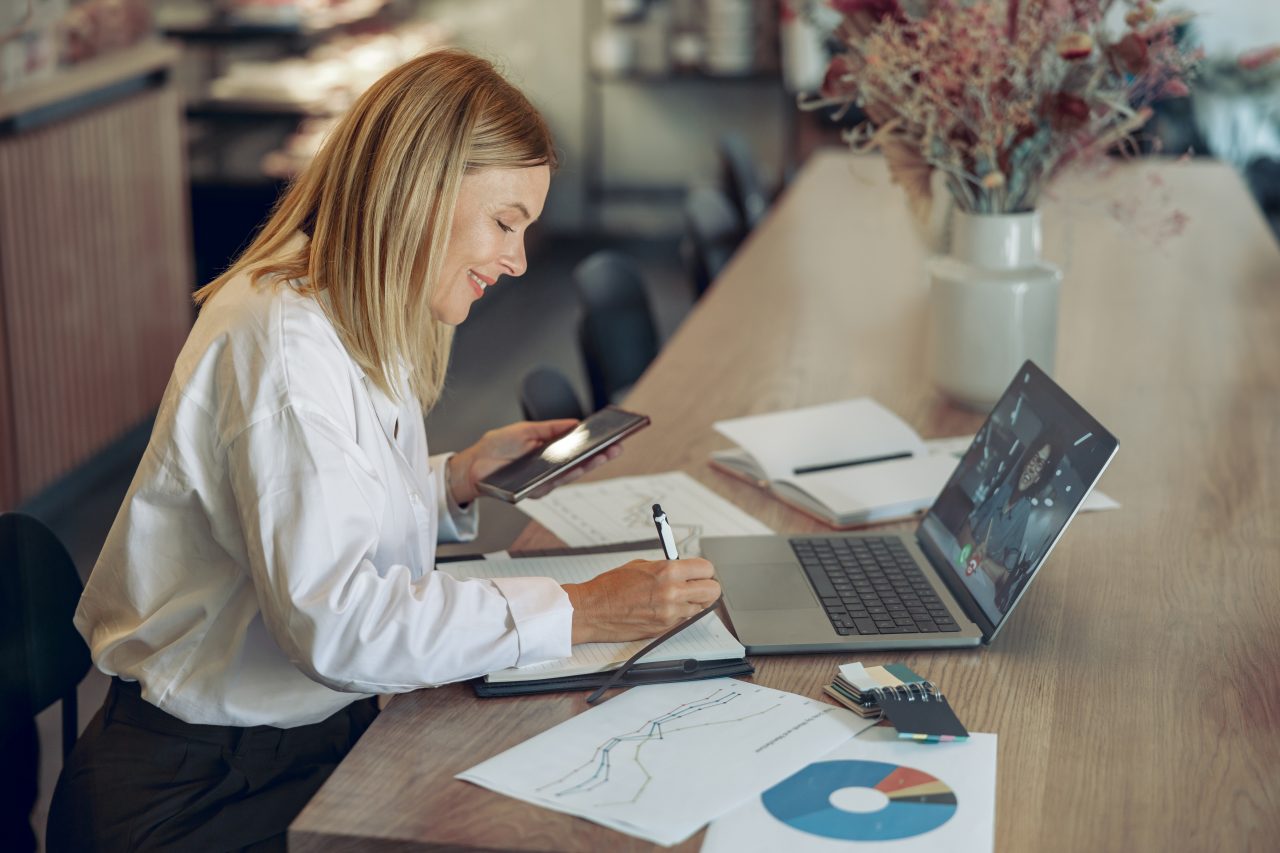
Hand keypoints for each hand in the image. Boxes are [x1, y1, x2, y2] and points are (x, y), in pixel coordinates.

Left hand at [447, 419, 623, 504]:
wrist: (474, 465)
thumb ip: (551, 428)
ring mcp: (545, 480)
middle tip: (617, 447)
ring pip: (573, 474)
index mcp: (549, 450)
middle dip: (600, 455)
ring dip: (591, 465)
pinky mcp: (537, 490)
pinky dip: (570, 474)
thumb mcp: (526, 429)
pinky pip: (557, 482)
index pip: (576, 448)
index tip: (611, 435)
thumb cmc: (496, 447)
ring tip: (605, 454)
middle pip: (580, 462)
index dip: (594, 443)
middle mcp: (550, 467)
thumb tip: (575, 423)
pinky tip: (581, 465)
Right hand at [561, 558, 720, 643]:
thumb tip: (685, 570)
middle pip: (712, 591)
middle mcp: (673, 593)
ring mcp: (670, 614)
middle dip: (706, 586)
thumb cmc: (610, 587)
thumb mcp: (641, 565)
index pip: (706, 569)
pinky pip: (684, 620)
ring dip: (693, 602)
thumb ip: (667, 567)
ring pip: (700, 608)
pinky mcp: (664, 629)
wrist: (593, 610)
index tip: (699, 572)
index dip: (704, 570)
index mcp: (667, 572)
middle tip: (697, 585)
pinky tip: (665, 608)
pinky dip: (680, 615)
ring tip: (676, 597)